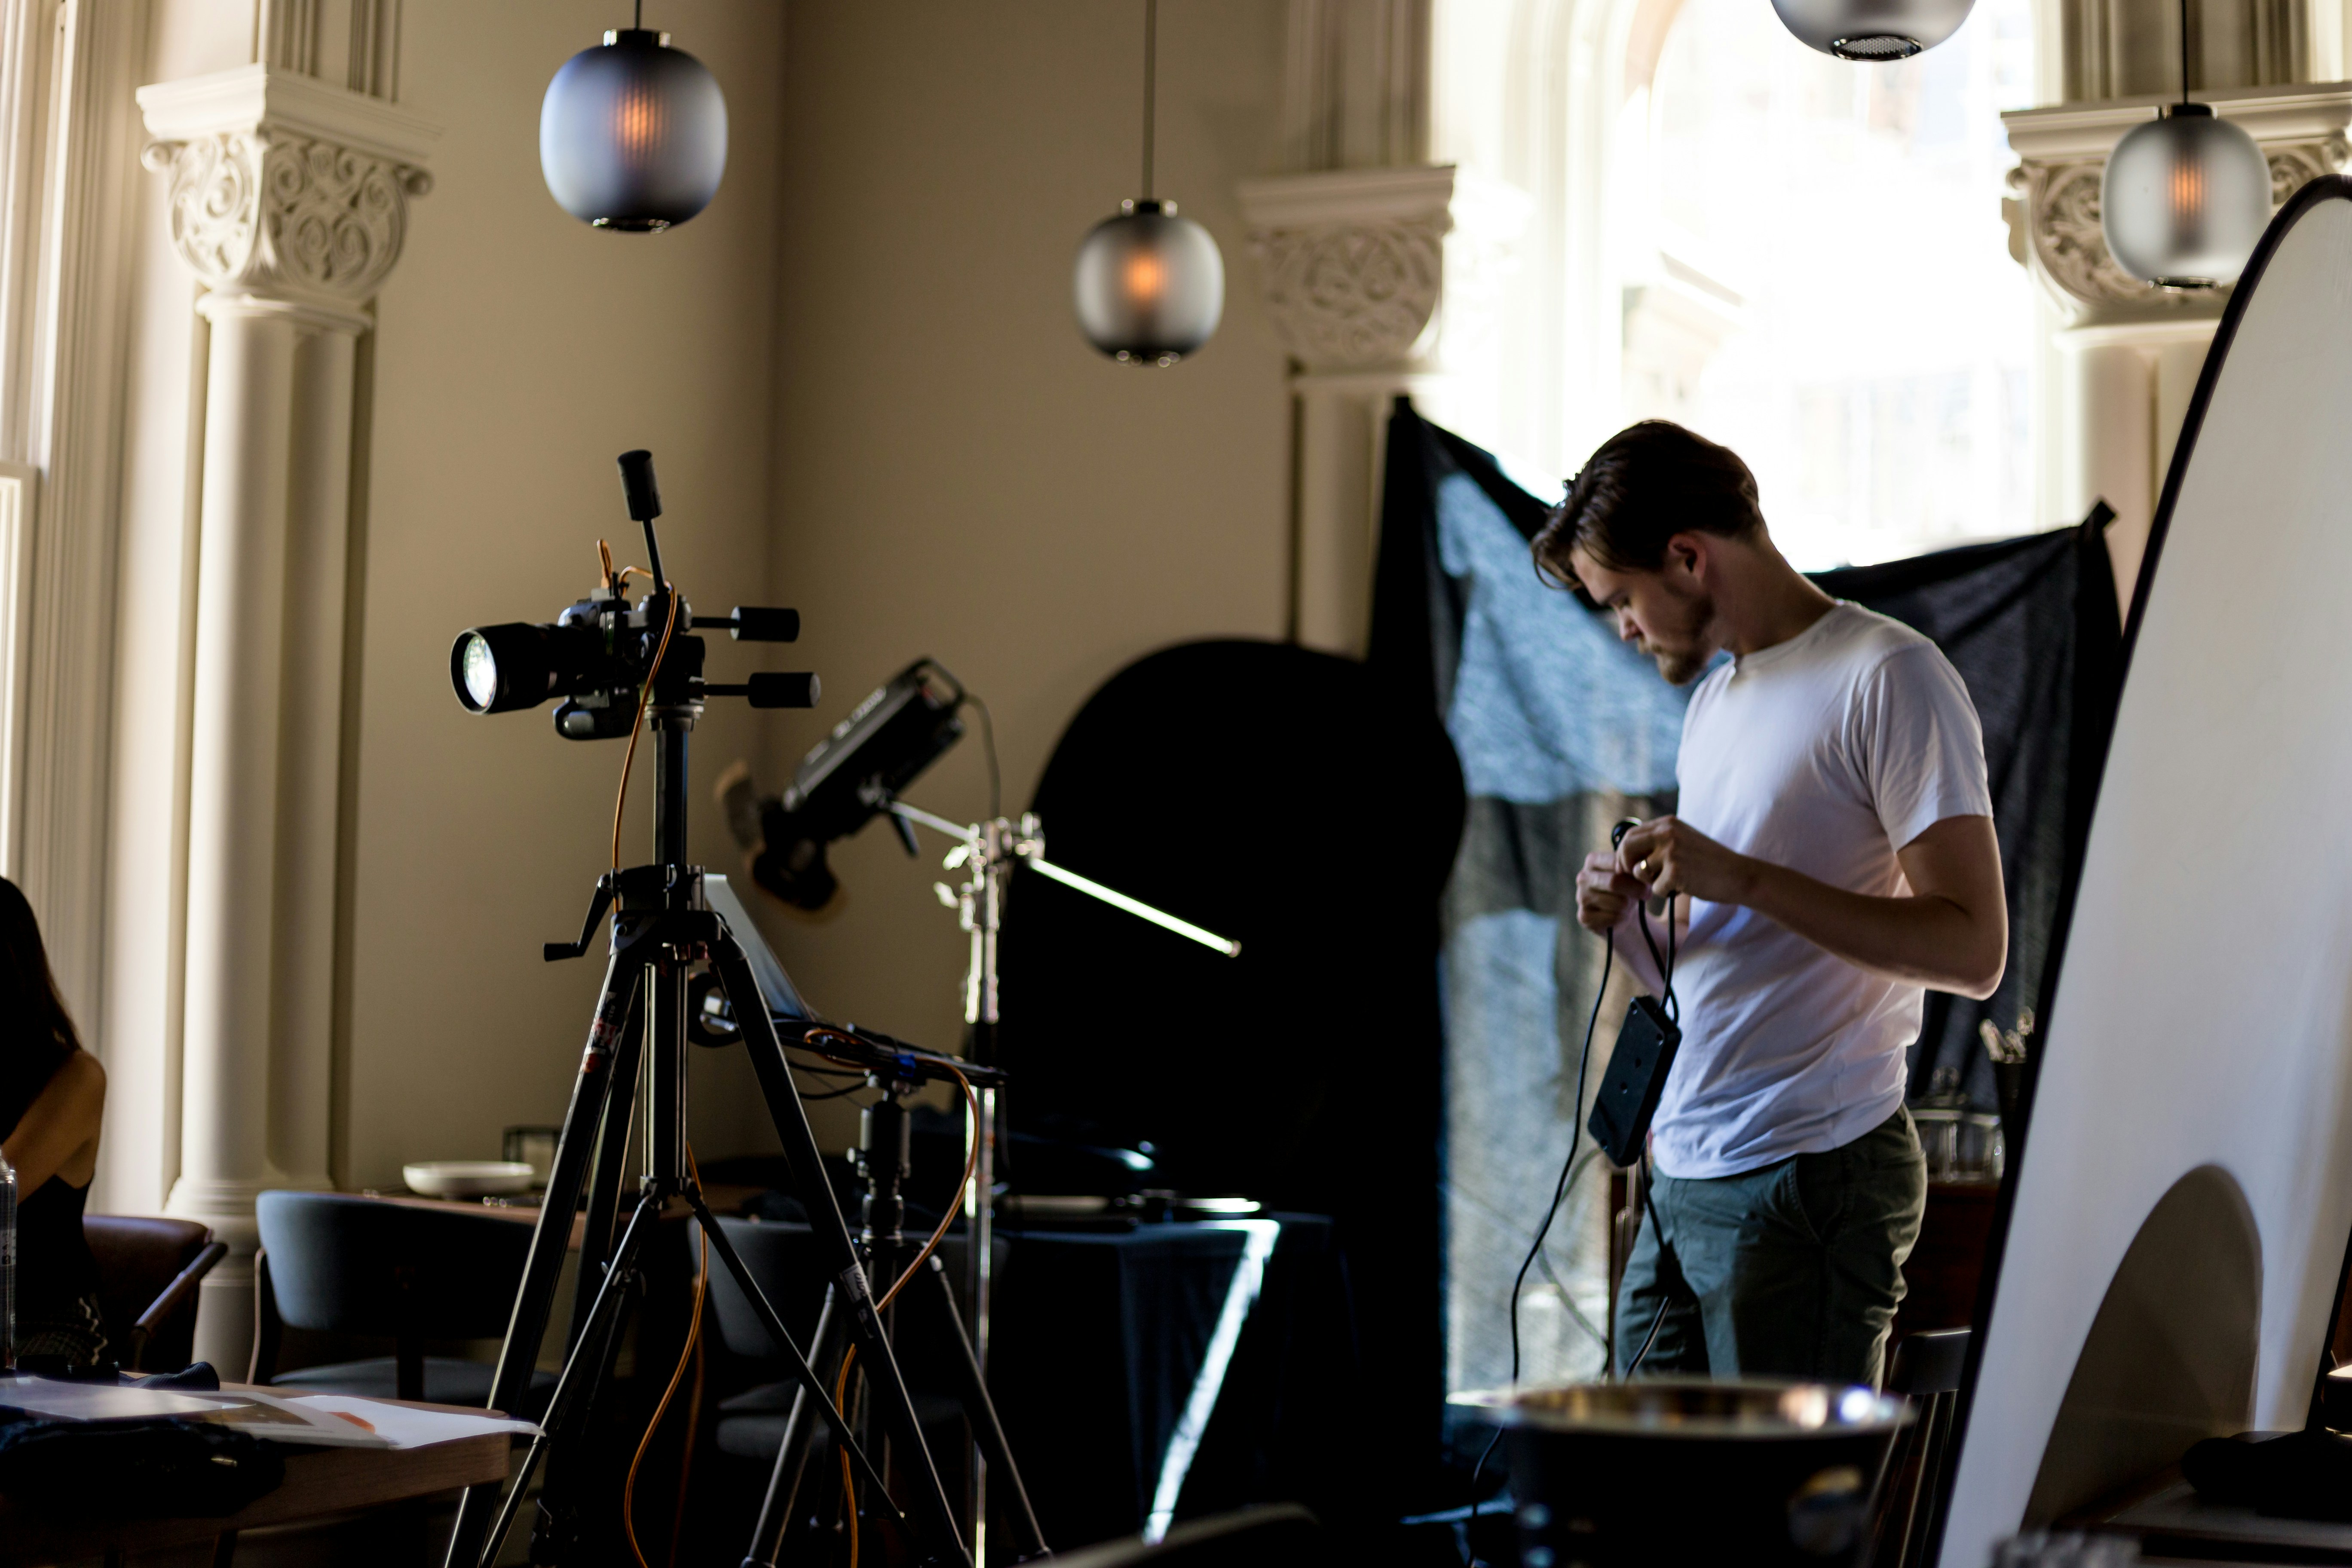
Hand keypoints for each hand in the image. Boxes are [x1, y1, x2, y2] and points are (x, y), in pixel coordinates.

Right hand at [1575, 851, 1646, 933]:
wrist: (1620, 913)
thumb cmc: (1627, 888)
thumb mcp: (1632, 874)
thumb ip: (1634, 868)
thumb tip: (1641, 871)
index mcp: (1593, 861)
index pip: (1617, 862)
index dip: (1635, 871)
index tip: (1646, 878)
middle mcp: (1583, 877)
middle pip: (1614, 882)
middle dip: (1636, 889)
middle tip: (1647, 894)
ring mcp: (1581, 898)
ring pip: (1617, 902)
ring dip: (1629, 905)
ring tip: (1629, 905)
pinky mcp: (1584, 917)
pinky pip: (1613, 918)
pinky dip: (1622, 918)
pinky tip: (1620, 916)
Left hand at [1616, 816, 1753, 905]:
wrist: (1738, 874)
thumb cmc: (1709, 862)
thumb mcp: (1683, 840)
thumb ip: (1658, 841)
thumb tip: (1626, 852)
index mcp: (1668, 823)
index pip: (1630, 834)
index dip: (1624, 853)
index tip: (1629, 867)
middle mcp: (1667, 833)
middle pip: (1626, 849)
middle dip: (1627, 867)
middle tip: (1639, 880)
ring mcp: (1671, 851)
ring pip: (1640, 871)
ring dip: (1651, 882)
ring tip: (1673, 880)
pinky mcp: (1676, 871)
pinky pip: (1656, 888)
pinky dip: (1667, 893)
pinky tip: (1684, 888)